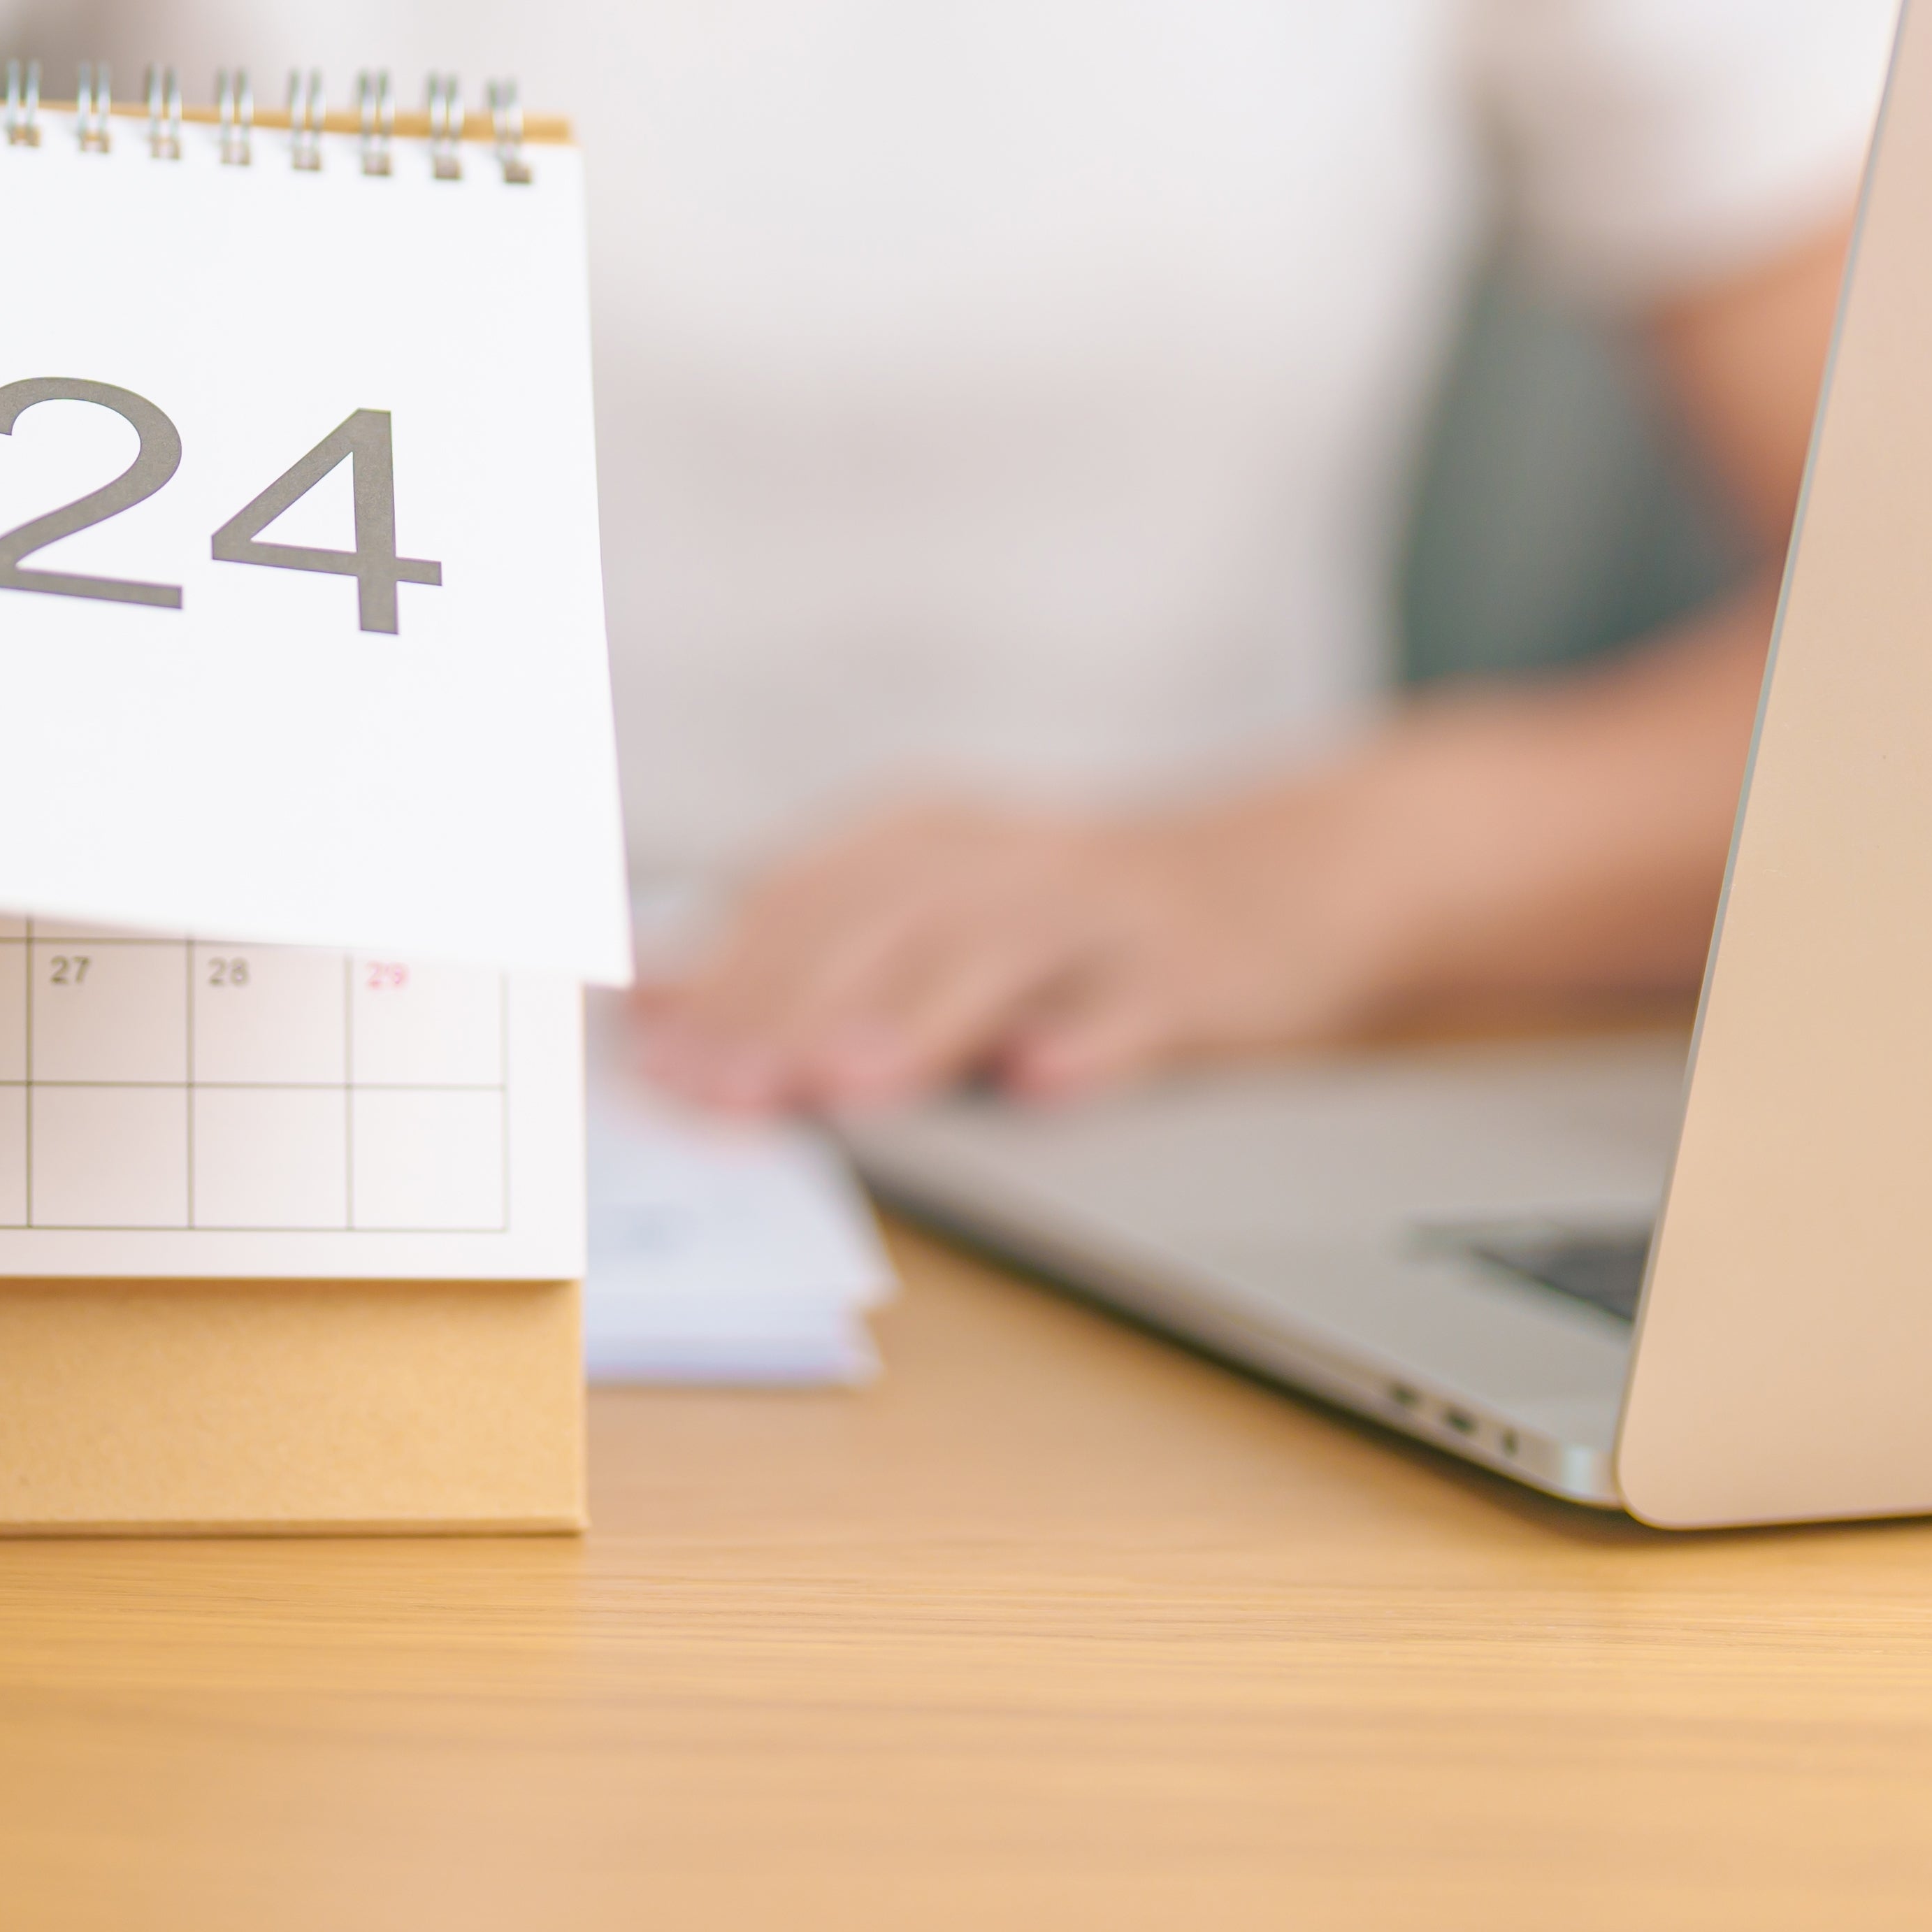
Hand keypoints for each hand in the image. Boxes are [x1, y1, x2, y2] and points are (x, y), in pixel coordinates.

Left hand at [630, 782, 1415, 1115]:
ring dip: (916, 1021)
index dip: (720, 973)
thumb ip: (807, 947)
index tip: (646, 1048)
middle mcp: (1005, 863)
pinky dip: (1091, 1040)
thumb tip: (654, 989)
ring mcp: (1104, 915)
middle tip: (717, 1090)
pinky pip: (1138, 1006)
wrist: (1285, 879)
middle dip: (790, 1012)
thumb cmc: (1071, 918)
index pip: (801, 900)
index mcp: (926, 841)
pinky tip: (1043, 1081)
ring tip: (843, 1085)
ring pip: (999, 959)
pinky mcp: (1195, 971)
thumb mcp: (938, 908)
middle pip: (883, 928)